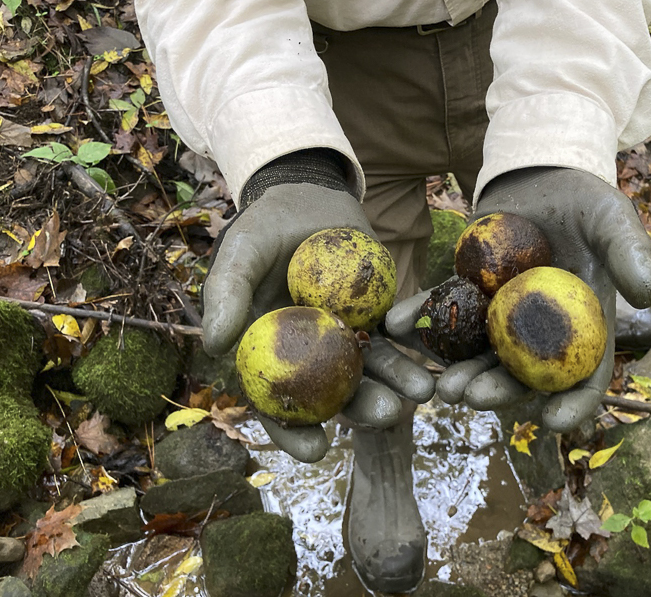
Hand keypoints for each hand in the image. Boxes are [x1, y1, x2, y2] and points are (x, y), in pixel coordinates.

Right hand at [203, 183, 432, 461]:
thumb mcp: (240, 253)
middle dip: (363, 409)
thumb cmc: (262, 229)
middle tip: (389, 415)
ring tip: (422, 391)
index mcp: (269, 354)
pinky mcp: (377, 312)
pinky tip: (435, 353)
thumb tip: (214, 345)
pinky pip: (397, 332)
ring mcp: (347, 335)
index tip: (316, 453)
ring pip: (373, 367)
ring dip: (398, 381)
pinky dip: (415, 343)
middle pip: (334, 393)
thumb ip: (226, 293)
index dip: (292, 432)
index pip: (276, 404)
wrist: (306, 196)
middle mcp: (310, 355)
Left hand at [387, 167, 650, 432]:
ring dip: (456, 368)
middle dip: (496, 391)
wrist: (542, 177)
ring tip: (437, 383)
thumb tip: (647, 294)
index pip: (584, 375)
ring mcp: (501, 314)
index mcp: (583, 326)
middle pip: (521, 373)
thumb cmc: (587, 202)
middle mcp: (540, 331)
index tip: (554, 422)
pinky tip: (395, 325)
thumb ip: (630, 253)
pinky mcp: (468, 290)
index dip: (573, 403)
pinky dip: (420, 317)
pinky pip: (443, 308)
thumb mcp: (613, 220)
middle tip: (470, 398)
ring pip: (478, 351)